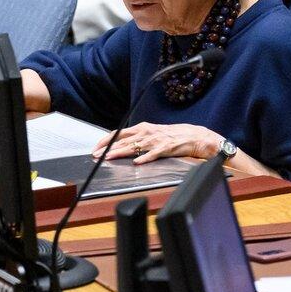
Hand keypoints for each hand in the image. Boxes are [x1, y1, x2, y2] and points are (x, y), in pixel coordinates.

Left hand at [91, 122, 221, 164]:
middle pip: (123, 140)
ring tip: (110, 158)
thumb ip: (138, 139)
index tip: (96, 148)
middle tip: (96, 155)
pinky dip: (144, 158)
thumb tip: (121, 146)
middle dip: (108, 148)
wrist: (194, 136)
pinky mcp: (166, 148)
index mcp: (142, 128)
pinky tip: (136, 163)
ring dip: (120, 152)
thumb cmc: (172, 136)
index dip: (106, 140)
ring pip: (134, 146)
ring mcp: (156, 140)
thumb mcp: (152, 134)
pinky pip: (153, 154)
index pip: (119, 133)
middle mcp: (147, 132)